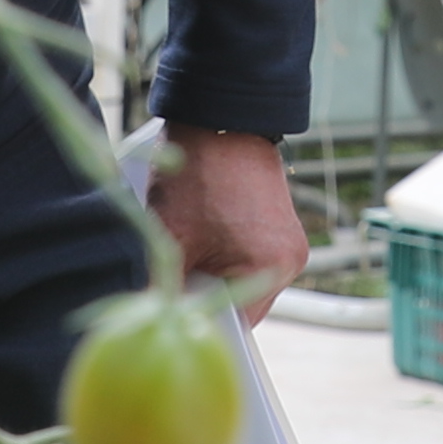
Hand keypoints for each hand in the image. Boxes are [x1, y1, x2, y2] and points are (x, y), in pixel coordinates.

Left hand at [149, 125, 308, 324]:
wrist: (221, 117)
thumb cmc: (197, 172)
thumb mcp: (170, 236)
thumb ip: (164, 287)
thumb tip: (151, 322)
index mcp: (270, 268)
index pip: (234, 326)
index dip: (199, 318)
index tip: (173, 309)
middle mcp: (291, 261)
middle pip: (241, 304)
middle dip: (206, 294)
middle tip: (176, 273)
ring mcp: (290, 244)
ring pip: (244, 282)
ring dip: (215, 274)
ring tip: (191, 245)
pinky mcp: (282, 228)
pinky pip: (251, 260)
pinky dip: (226, 255)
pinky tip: (204, 233)